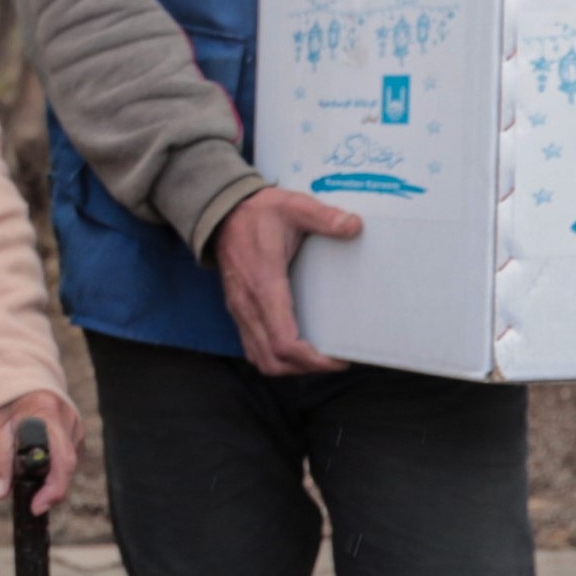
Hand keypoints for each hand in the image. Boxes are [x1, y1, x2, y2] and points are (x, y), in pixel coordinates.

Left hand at [0, 388, 85, 514]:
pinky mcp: (75, 433)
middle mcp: (67, 418)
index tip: (35, 506)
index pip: (59, 458)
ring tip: (25, 471)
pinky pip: (66, 458)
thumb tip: (0, 493)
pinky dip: (51, 467)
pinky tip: (35, 462)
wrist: (13, 380)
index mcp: (46, 411)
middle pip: (67, 464)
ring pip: (67, 463)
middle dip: (50, 490)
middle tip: (32, 504)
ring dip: (48, 476)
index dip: (51, 488)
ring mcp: (75, 425)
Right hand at [214, 186, 361, 375]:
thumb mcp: (294, 207)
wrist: (221, 213)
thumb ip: (324, 217)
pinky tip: (295, 347)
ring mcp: (240, 311)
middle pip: (273, 360)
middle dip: (305, 368)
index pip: (284, 341)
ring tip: (316, 358)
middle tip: (334, 360)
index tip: (338, 359)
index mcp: (264, 286)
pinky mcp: (238, 311)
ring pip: (261, 359)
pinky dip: (274, 357)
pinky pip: (253, 348)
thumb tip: (354, 226)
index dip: (312, 359)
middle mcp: (248, 306)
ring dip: (289, 366)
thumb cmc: (257, 213)